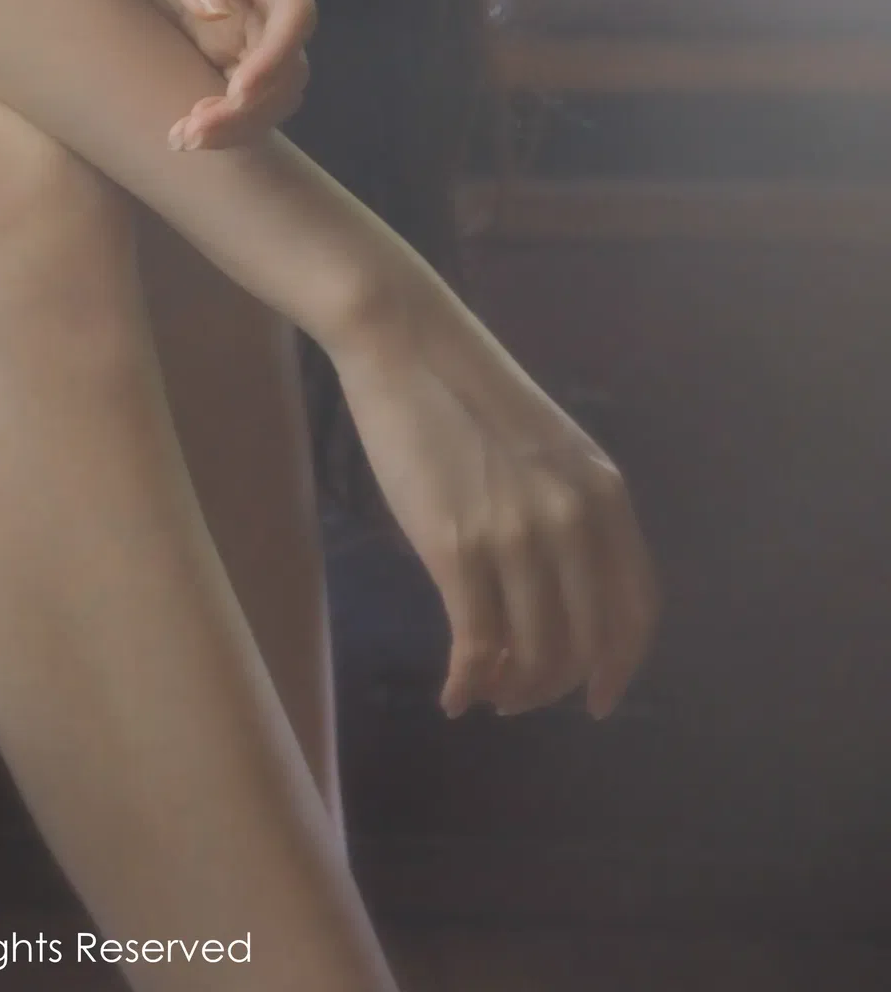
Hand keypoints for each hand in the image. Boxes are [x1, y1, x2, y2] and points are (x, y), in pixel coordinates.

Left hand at [0, 0, 314, 150]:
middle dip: (253, 104)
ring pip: (265, 82)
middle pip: (286, 58)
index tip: (236, 91)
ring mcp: (228, 10)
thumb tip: (217, 9)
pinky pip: (228, 84)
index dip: (276, 56)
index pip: (292, 9)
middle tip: (192, 131)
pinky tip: (177, 131)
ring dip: (238, 120)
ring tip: (181, 139)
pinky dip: (217, 115)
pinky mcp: (199, 33)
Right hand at [335, 284, 659, 722]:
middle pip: (586, 643)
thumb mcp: (549, 450)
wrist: (406, 343)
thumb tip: (559, 595)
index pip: (637, 609)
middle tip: (522, 700)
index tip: (599, 700)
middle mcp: (575, 521)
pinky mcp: (457, 546)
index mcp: (605, 494)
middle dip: (555, 687)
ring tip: (486, 692)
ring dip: (511, 691)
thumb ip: (569, 513)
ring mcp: (517, 536)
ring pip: (533, 654)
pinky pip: (475, 643)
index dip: (621, 666)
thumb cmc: (468, 391)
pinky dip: (467, 682)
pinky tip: (453, 695)